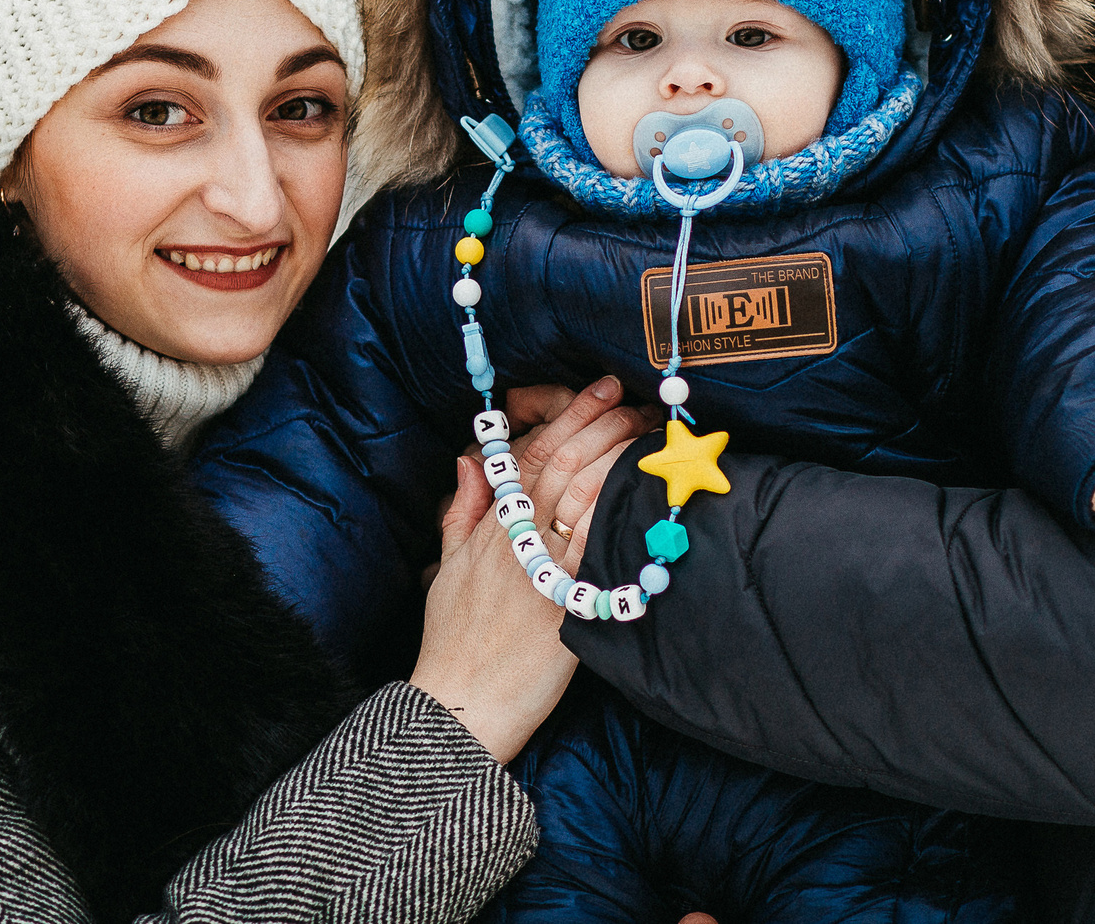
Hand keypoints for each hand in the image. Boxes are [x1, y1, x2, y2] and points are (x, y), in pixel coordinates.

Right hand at [408, 378, 659, 760]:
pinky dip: (620, 511)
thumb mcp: (443, 568)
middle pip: (565, 463)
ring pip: (585, 494)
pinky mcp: (565, 604)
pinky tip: (645, 488)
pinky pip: (597, 546)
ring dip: (621, 457)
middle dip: (605, 425)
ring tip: (650, 435)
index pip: (532, 453)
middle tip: (637, 405)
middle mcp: (516, 539)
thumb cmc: (451, 643)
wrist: (458, 704)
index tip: (602, 389)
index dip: (570, 414)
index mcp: (488, 527)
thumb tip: (469, 462)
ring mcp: (542, 569)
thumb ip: (460, 512)